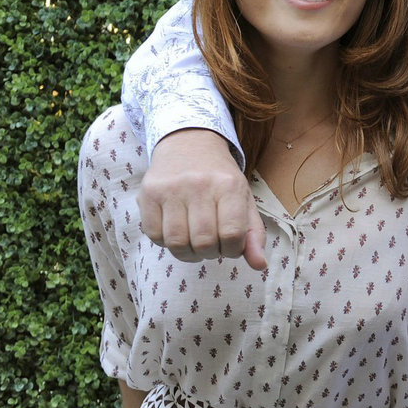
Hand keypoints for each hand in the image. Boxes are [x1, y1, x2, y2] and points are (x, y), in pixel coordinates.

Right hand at [137, 129, 266, 269]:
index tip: (231, 245)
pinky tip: (176, 230)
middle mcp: (199, 185)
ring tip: (194, 242)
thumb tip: (259, 265)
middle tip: (212, 244)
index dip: (232, 250)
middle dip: (210, 253)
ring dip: (187, 253)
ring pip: (176, 243)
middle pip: (203, 242)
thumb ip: (254, 234)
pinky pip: (154, 235)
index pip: (232, 235)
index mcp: (229, 186)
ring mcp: (170, 188)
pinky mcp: (148, 193)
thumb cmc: (221, 178)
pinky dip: (166, 242)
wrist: (189, 142)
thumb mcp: (244, 200)